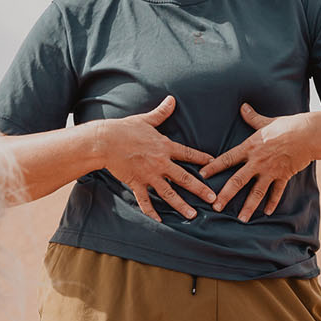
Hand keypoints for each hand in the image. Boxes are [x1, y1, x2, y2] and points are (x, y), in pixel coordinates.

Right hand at [101, 95, 215, 221]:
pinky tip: (160, 221)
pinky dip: (152, 211)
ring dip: (181, 205)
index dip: (203, 159)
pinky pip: (145, 200)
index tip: (215, 164)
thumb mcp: (146, 120)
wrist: (105, 141)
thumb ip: (161, 112)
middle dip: (200, 189)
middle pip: (184, 178)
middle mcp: (160, 162)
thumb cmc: (125, 129)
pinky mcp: (136, 183)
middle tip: (213, 199)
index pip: (189, 154)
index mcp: (165, 146)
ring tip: (193, 215)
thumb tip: (172, 99)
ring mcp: (149, 175)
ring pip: (169, 193)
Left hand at [200, 104, 317, 220]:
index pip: (227, 159)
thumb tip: (243, 106)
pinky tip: (267, 213)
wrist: (308, 135)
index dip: (213, 167)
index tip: (201, 175)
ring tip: (241, 219)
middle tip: (215, 207)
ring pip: (257, 192)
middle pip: (238, 181)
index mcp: (250, 147)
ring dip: (248, 207)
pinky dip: (272, 203)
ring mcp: (270, 171)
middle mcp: (257, 162)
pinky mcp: (283, 176)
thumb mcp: (266, 121)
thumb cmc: (286, 126)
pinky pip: (276, 192)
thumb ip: (252, 117)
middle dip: (226, 195)